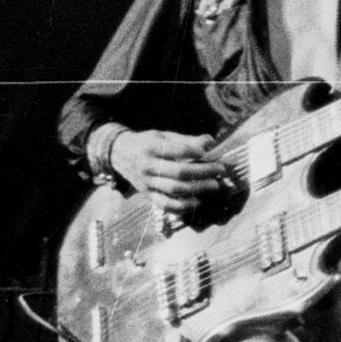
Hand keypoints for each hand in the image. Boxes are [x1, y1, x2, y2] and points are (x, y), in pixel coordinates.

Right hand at [110, 130, 226, 215]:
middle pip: (180, 172)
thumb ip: (186, 140)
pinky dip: (184, 206)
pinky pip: (167, 205)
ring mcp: (147, 184)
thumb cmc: (146, 143)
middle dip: (204, 172)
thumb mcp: (162, 135)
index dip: (196, 151)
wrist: (119, 155)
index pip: (177, 150)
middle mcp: (147, 167)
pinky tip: (198, 201)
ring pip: (175, 190)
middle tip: (221, 170)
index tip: (211, 151)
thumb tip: (210, 142)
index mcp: (151, 148)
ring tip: (215, 185)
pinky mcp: (148, 196)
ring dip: (198, 189)